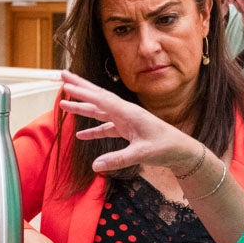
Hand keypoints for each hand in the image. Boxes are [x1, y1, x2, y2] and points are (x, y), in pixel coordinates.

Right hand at [58, 71, 204, 174]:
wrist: (181, 151)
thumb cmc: (165, 147)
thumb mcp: (142, 154)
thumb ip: (118, 159)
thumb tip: (95, 166)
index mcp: (128, 112)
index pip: (101, 100)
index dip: (83, 92)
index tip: (66, 84)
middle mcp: (125, 112)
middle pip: (98, 97)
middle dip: (80, 87)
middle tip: (62, 76)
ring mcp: (125, 121)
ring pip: (99, 112)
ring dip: (82, 107)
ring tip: (63, 104)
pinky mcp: (127, 131)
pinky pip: (106, 128)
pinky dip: (93, 130)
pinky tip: (81, 135)